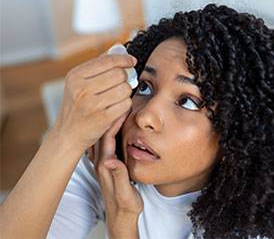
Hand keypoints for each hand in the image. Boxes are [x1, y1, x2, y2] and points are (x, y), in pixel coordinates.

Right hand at [50, 51, 136, 151]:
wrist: (68, 134)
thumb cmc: (77, 106)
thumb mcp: (80, 82)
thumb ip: (99, 64)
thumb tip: (119, 46)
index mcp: (75, 76)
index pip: (107, 61)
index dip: (124, 59)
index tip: (131, 61)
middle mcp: (82, 89)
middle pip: (119, 74)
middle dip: (124, 78)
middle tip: (121, 83)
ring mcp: (92, 104)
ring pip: (125, 89)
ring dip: (126, 92)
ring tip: (118, 95)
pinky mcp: (103, 118)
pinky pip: (126, 104)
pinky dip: (125, 104)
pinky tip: (118, 106)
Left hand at [88, 111, 142, 237]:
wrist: (121, 217)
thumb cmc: (126, 206)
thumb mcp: (125, 193)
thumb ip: (119, 177)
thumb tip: (111, 160)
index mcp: (106, 166)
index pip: (108, 137)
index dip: (114, 121)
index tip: (122, 106)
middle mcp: (102, 162)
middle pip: (104, 134)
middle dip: (110, 115)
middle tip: (118, 101)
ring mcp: (105, 163)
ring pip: (105, 137)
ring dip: (111, 121)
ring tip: (117, 108)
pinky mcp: (109, 165)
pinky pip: (108, 143)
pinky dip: (112, 131)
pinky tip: (117, 126)